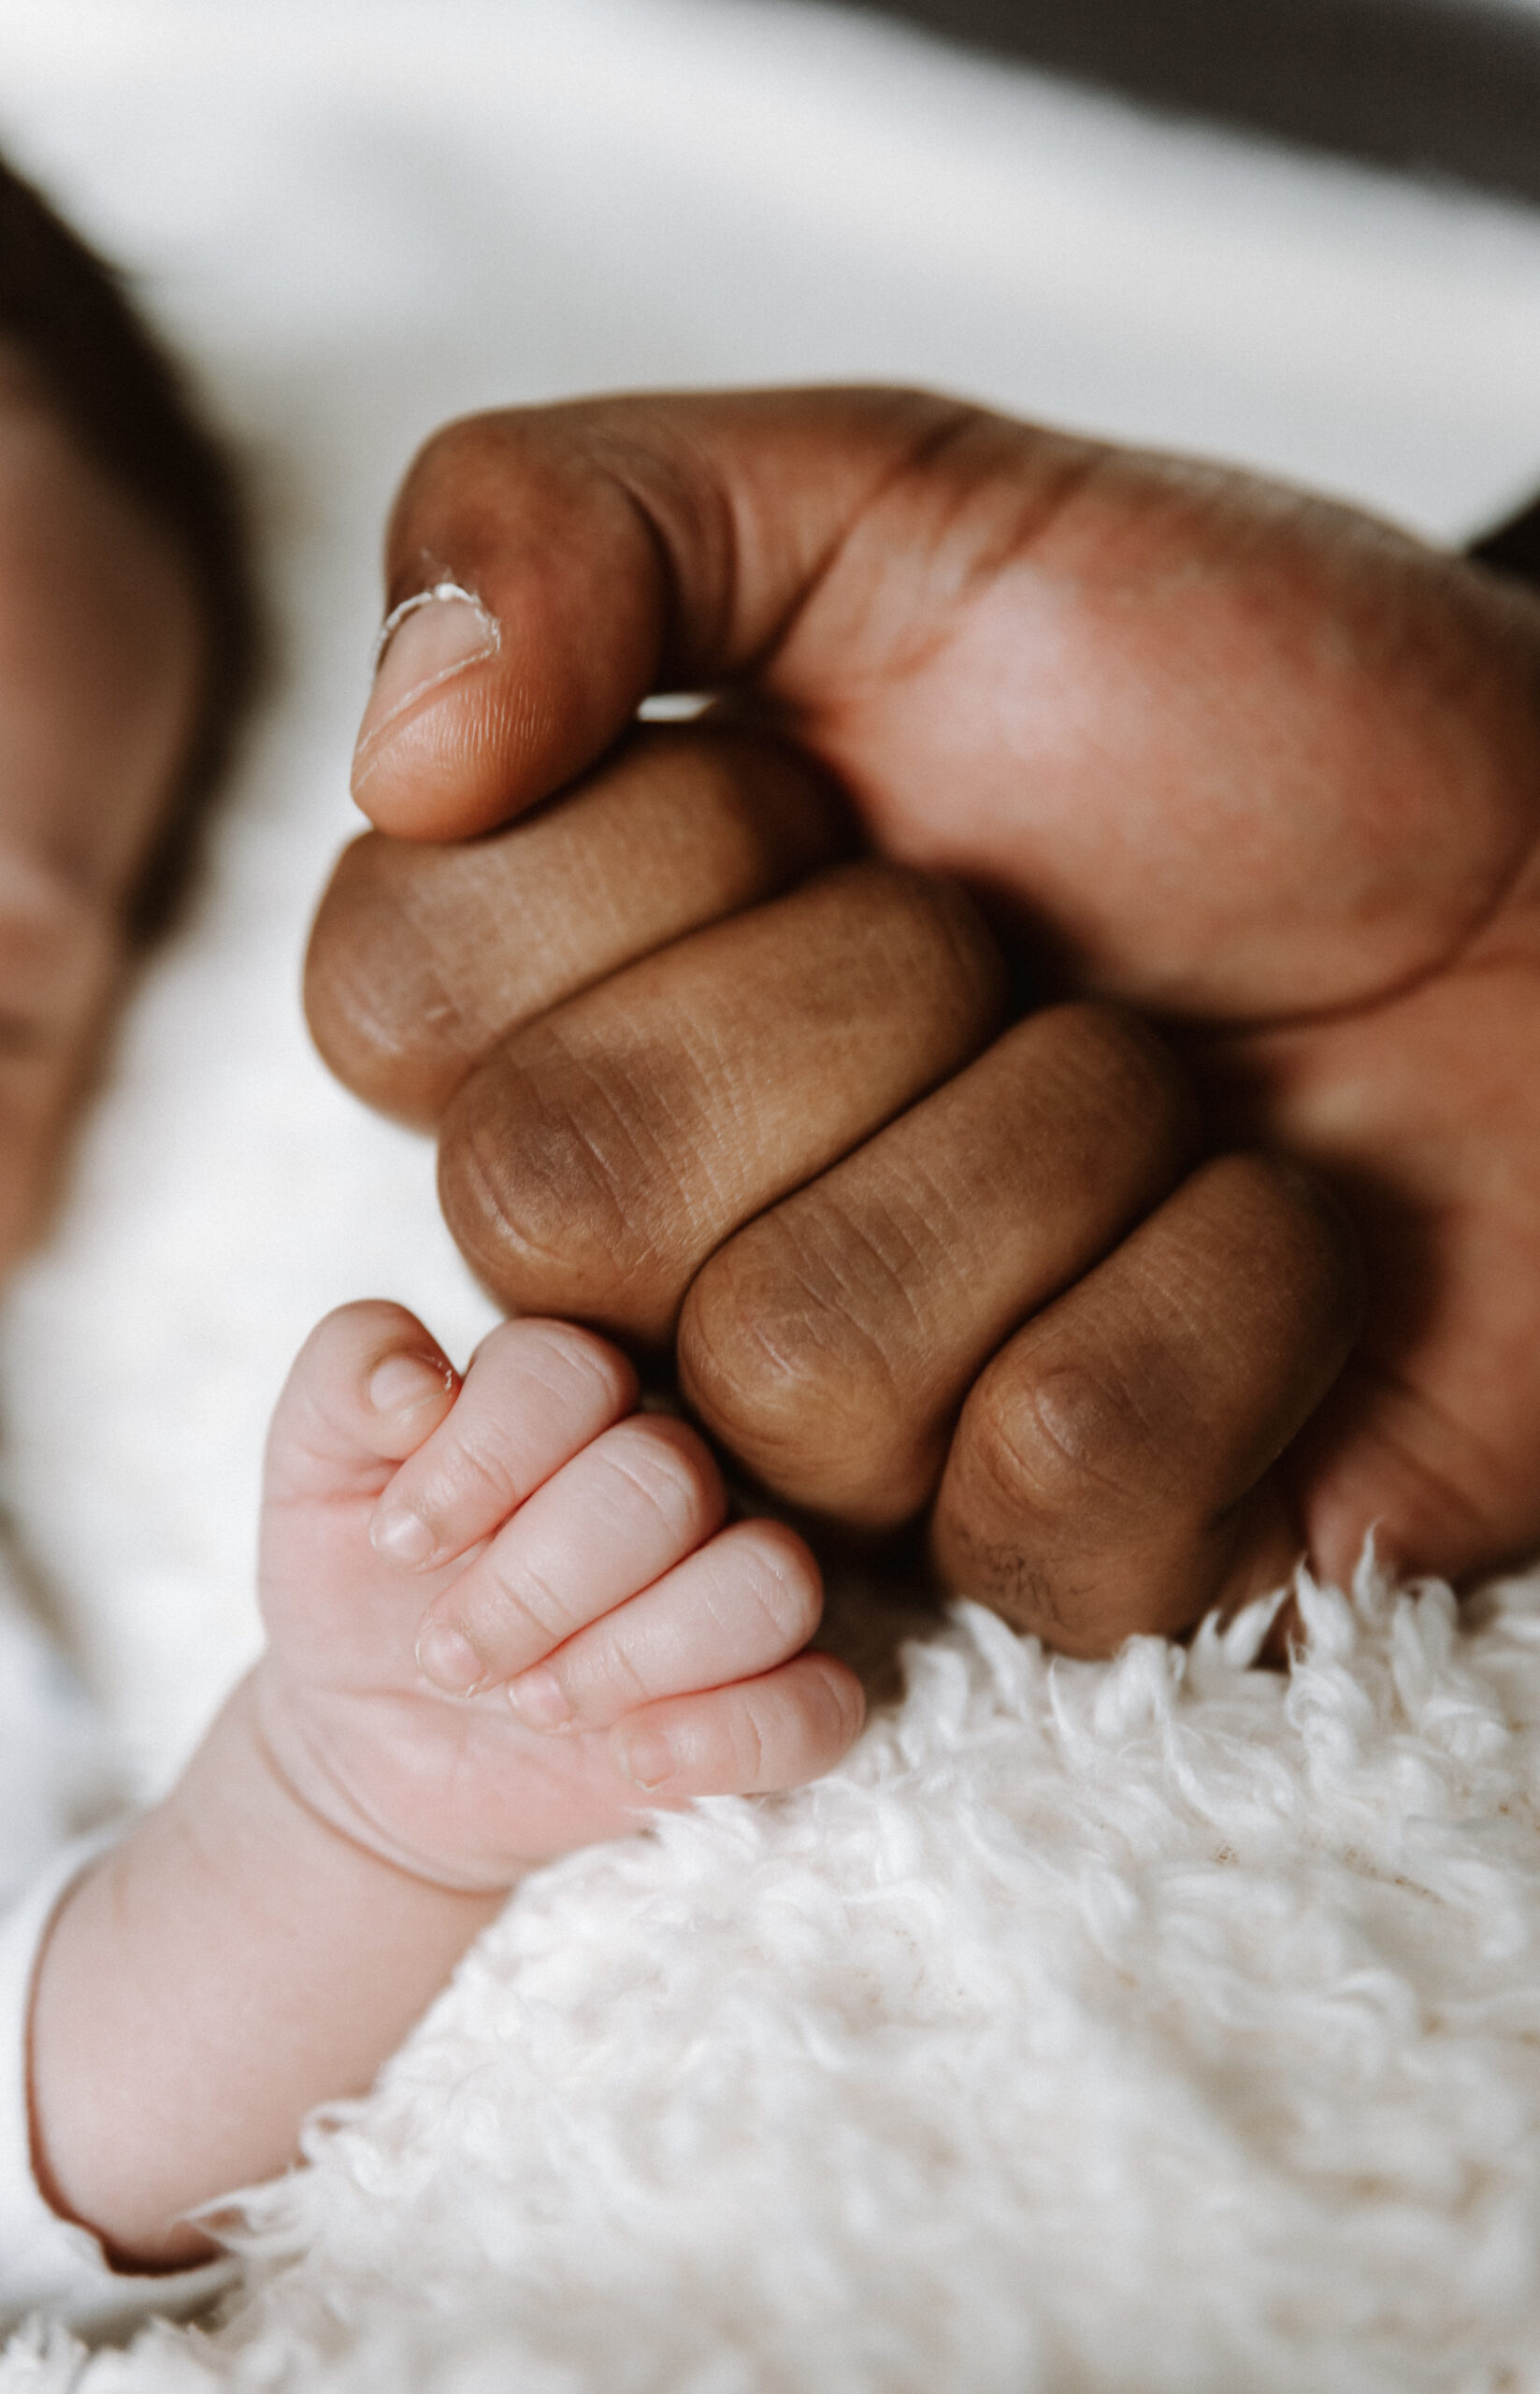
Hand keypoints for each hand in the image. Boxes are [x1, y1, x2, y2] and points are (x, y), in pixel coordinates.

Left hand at [256, 1302, 861, 1884]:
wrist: (371, 1740)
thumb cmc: (361, 1584)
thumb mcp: (310, 1472)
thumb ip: (345, 1375)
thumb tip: (418, 1384)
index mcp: (574, 1400)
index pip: (571, 1369)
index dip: (482, 1455)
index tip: (396, 1543)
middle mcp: (674, 1474)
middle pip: (666, 1479)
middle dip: (536, 1584)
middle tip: (450, 1653)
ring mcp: (729, 1590)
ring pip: (768, 1581)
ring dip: (632, 1655)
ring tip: (531, 1703)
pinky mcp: (765, 1705)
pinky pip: (821, 1705)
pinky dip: (733, 1735)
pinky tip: (630, 1760)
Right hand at [305, 389, 1539, 1642]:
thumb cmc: (1247, 715)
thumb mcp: (908, 511)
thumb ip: (585, 522)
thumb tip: (397, 751)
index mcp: (580, 1000)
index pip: (387, 993)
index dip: (645, 857)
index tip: (834, 782)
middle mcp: (669, 1244)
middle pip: (560, 1195)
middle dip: (870, 989)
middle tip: (1014, 933)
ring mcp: (853, 1431)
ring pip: (799, 1359)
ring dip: (1061, 1134)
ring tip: (1161, 1077)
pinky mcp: (1055, 1565)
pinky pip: (1038, 1474)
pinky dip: (1220, 1292)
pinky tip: (1268, 1227)